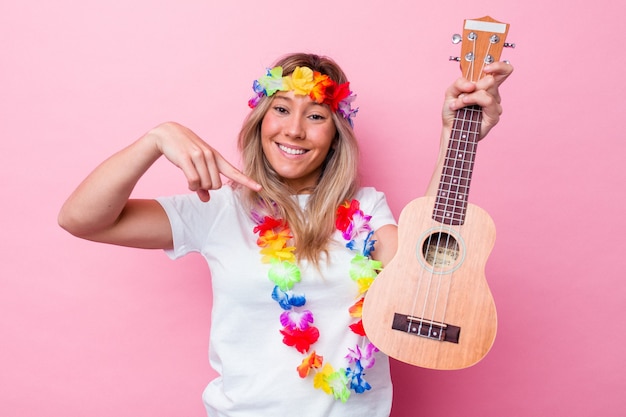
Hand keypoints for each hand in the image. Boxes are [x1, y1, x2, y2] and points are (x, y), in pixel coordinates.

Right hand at [147, 122, 261, 201]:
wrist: (167, 134)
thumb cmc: (184, 151)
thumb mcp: (196, 165)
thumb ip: (203, 184)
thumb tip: (206, 199)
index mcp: (216, 157)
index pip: (234, 171)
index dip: (247, 181)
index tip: (259, 188)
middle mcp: (210, 155)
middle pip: (216, 185)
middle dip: (207, 187)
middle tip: (197, 180)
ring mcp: (199, 156)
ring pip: (205, 184)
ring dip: (197, 187)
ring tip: (190, 178)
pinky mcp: (186, 158)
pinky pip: (194, 181)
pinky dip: (191, 186)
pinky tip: (188, 180)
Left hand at [443, 61, 513, 138]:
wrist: (449, 128)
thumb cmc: (452, 110)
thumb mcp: (451, 92)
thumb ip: (459, 83)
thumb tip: (472, 84)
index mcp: (485, 85)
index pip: (503, 71)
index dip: (498, 66)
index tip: (485, 69)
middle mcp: (492, 94)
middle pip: (491, 80)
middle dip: (473, 85)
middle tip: (461, 94)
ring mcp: (494, 105)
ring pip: (487, 91)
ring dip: (468, 96)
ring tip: (457, 104)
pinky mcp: (494, 116)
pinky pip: (487, 101)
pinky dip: (471, 100)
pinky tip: (461, 106)